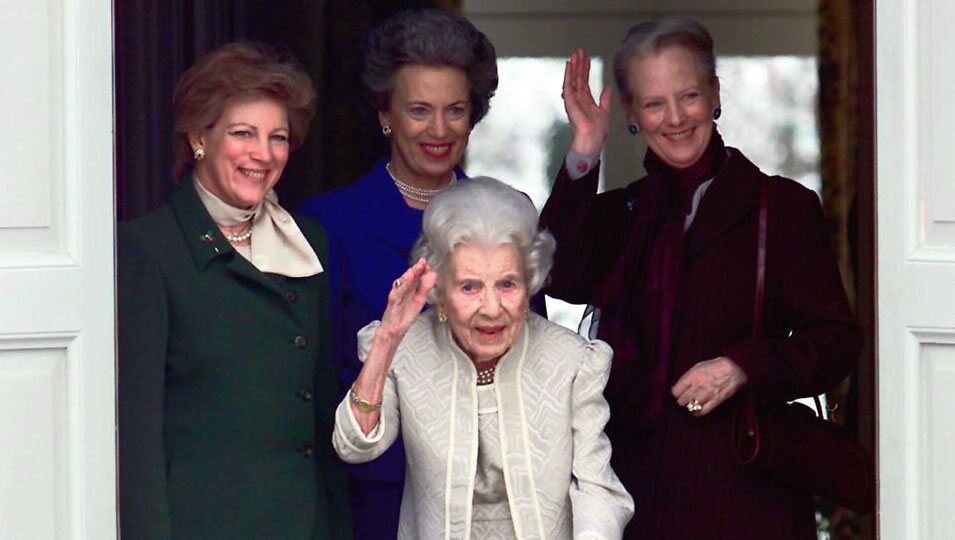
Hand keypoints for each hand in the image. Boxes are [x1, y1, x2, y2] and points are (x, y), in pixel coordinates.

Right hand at [350, 258, 435, 432]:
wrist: (369, 386)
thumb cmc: (382, 367)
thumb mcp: (397, 347)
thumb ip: (399, 336)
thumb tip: (409, 325)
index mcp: (398, 325)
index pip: (411, 302)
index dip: (420, 286)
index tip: (430, 270)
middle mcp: (391, 323)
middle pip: (403, 297)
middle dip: (413, 278)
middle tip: (423, 262)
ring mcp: (386, 328)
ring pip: (395, 301)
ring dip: (404, 284)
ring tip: (413, 270)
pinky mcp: (383, 335)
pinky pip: (390, 315)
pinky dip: (393, 301)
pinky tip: (398, 289)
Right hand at [379, 258, 436, 341]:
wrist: (391, 333)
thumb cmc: (403, 318)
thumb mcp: (418, 302)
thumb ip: (425, 289)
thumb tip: (433, 275)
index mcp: (410, 291)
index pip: (416, 277)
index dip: (422, 270)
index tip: (428, 264)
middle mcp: (402, 292)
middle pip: (408, 278)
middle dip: (415, 269)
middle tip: (422, 262)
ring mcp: (396, 298)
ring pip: (401, 285)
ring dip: (408, 276)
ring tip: (415, 269)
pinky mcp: (391, 306)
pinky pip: (396, 295)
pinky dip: (400, 288)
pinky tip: (405, 283)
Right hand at [562, 48, 612, 156]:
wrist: (592, 140)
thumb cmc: (598, 132)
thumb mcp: (605, 112)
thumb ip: (605, 100)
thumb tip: (607, 89)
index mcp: (586, 101)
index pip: (584, 81)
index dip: (585, 69)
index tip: (586, 58)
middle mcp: (578, 99)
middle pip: (578, 78)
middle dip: (579, 64)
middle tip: (579, 51)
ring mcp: (573, 100)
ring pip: (573, 79)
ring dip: (573, 66)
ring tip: (574, 55)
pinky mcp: (570, 102)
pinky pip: (568, 85)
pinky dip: (568, 75)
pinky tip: (569, 65)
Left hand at [671, 356, 747, 416]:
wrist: (733, 369)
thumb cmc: (714, 367)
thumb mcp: (697, 367)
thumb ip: (686, 377)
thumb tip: (676, 388)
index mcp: (692, 376)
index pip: (676, 391)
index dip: (677, 393)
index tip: (679, 393)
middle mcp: (698, 385)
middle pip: (682, 401)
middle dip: (682, 401)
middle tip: (686, 399)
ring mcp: (707, 394)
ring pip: (691, 407)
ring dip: (690, 406)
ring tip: (692, 404)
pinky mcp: (716, 400)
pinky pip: (703, 411)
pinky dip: (698, 413)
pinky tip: (697, 411)